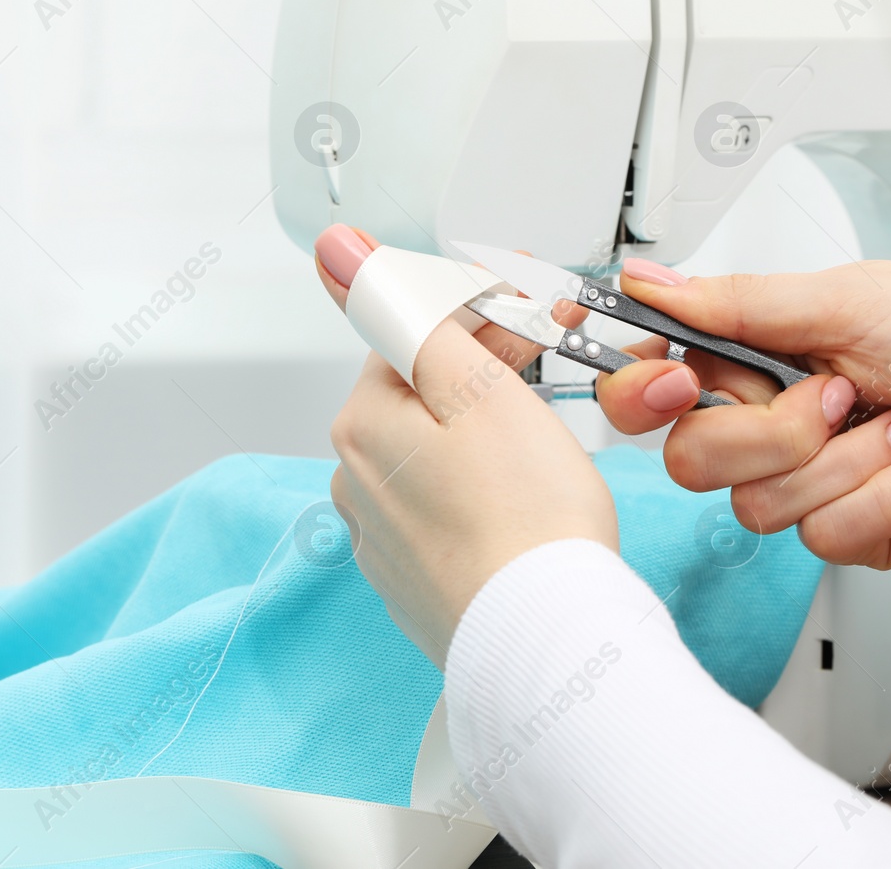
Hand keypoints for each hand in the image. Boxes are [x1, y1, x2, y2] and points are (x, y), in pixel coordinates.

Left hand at [314, 226, 616, 665]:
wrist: (548, 639)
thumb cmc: (527, 519)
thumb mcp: (477, 384)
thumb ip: (407, 311)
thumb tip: (335, 250)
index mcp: (361, 424)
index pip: (414, 336)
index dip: (485, 322)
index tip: (537, 319)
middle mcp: (355, 482)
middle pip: (425, 396)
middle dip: (488, 376)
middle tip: (555, 374)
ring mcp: (385, 539)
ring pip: (438, 456)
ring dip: (488, 439)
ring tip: (545, 454)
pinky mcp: (418, 582)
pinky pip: (450, 513)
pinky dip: (486, 499)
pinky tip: (526, 508)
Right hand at [594, 258, 890, 567]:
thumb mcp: (850, 302)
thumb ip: (738, 303)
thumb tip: (647, 280)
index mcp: (760, 350)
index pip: (654, 378)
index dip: (640, 388)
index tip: (669, 381)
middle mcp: (772, 416)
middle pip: (691, 457)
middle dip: (770, 432)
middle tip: (836, 396)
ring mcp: (808, 480)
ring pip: (757, 503)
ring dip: (848, 460)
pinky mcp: (848, 531)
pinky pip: (821, 537)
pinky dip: (884, 495)